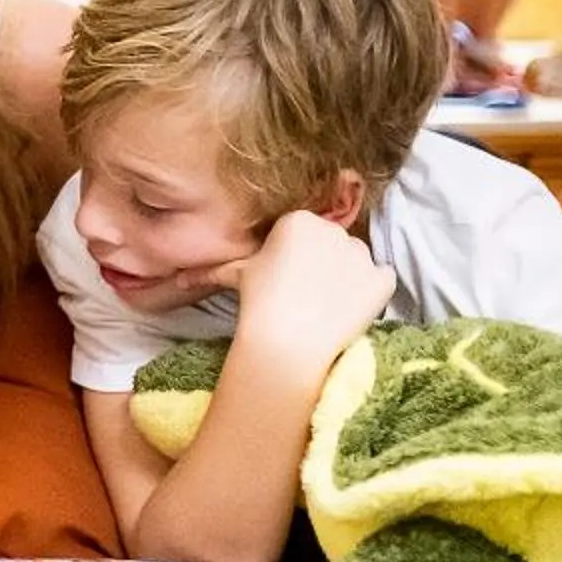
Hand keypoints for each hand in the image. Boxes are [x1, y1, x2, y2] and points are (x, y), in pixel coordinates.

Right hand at [213, 210, 395, 373]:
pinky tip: (350, 310)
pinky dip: (371, 294)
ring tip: (327, 306)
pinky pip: (381, 280)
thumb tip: (179, 279)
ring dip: (347, 278)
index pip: (305, 231)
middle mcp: (333, 229)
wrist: (288, 342)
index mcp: (298, 220)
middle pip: (333, 243)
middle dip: (324, 264)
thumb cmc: (258, 304)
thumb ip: (217, 268)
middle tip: (306, 295)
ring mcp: (362, 253)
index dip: (297, 256)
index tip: (288, 279)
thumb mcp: (237, 277)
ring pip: (357, 261)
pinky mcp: (382, 279)